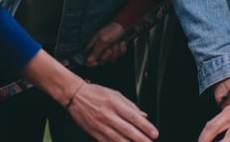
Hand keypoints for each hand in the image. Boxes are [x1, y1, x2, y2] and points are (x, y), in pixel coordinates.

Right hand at [23, 50, 156, 140]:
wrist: (75, 96)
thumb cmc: (96, 93)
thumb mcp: (116, 94)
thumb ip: (131, 106)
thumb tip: (144, 116)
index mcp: (115, 104)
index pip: (134, 117)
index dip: (145, 127)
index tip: (154, 133)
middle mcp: (108, 116)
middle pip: (128, 130)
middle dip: (141, 139)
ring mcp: (100, 126)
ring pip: (118, 139)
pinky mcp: (94, 134)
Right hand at [85, 22, 126, 66]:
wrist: (124, 25)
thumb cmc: (112, 29)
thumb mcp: (103, 40)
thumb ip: (96, 51)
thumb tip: (88, 60)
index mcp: (94, 46)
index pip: (88, 59)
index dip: (91, 63)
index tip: (96, 63)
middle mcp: (101, 49)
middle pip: (102, 61)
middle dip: (107, 55)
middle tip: (109, 48)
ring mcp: (110, 50)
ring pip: (112, 58)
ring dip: (116, 50)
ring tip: (116, 42)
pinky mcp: (118, 50)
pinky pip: (120, 54)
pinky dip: (122, 48)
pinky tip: (121, 42)